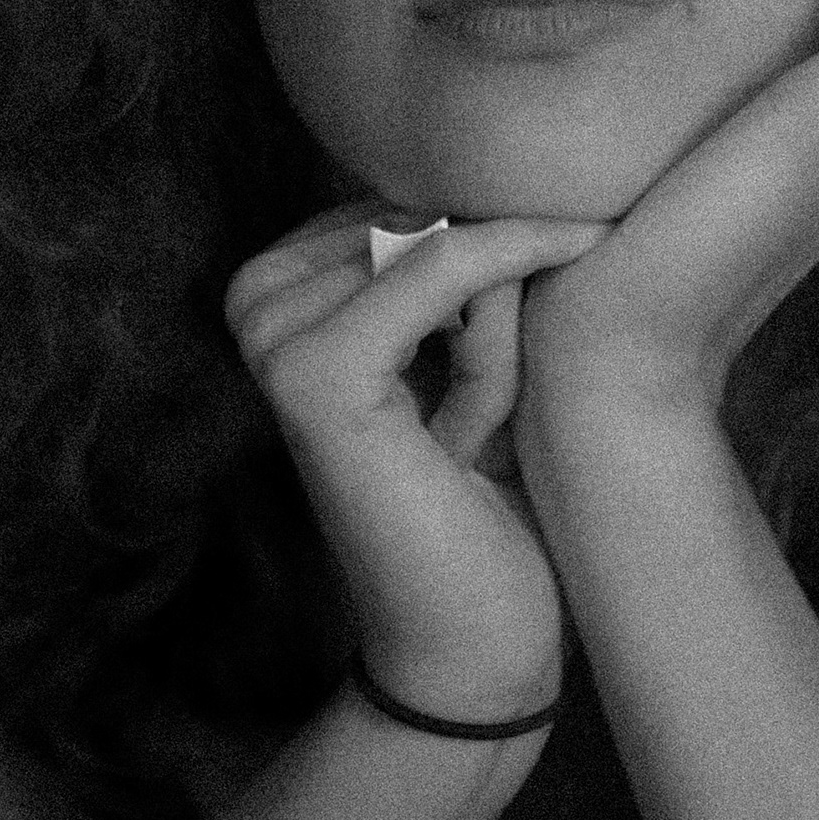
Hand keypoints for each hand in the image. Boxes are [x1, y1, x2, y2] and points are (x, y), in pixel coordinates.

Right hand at [226, 203, 609, 720]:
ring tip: (500, 418)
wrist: (475, 646)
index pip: (407, 194)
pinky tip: (562, 295)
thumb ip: (474, 261)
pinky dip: (513, 274)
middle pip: (424, 211)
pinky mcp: (311, 373)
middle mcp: (256, 302)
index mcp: (284, 289)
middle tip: (510, 404)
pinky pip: (441, 265)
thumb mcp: (484, 354)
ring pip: (443, 238)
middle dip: (497, 282)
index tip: (533, 320)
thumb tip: (504, 173)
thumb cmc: (489, 503)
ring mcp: (273, 335)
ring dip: (508, 313)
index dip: (489, 247)